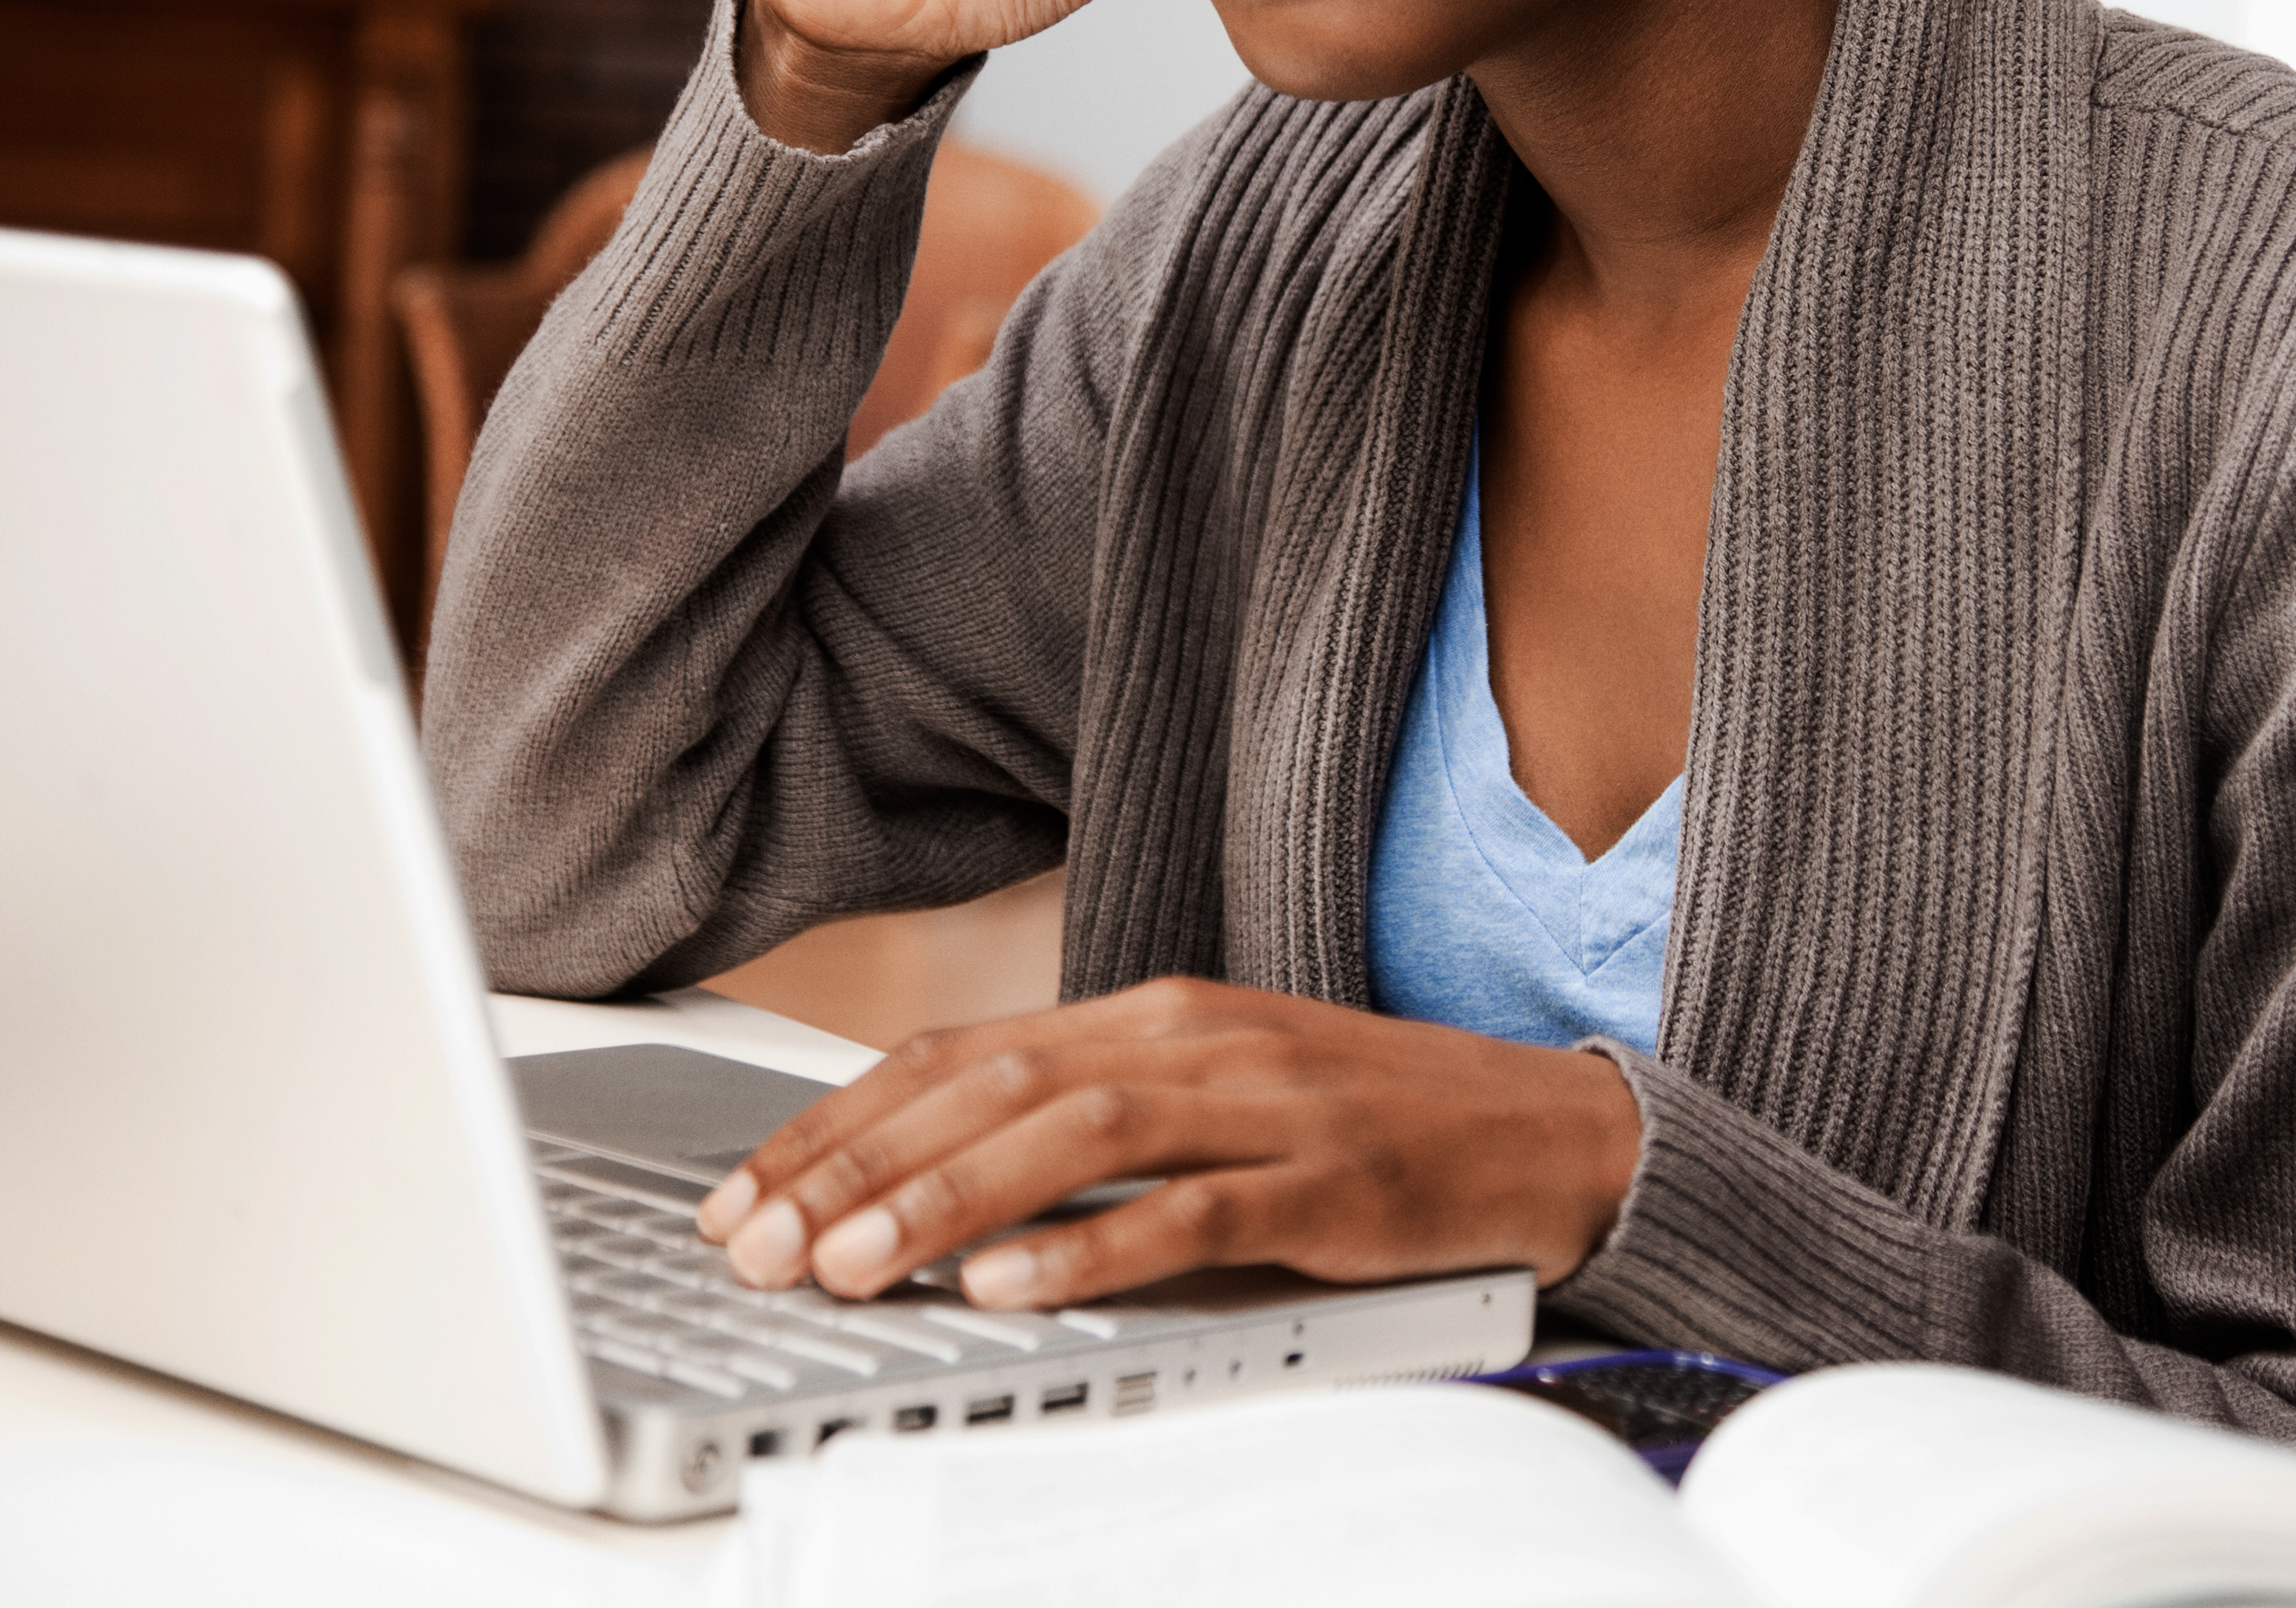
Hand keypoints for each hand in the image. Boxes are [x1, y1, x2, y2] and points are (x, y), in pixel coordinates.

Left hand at [693, 978, 1644, 1307]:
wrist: (1549, 1130)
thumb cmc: (1365, 1123)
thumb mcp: (1214, 1096)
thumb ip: (1090, 1119)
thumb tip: (932, 1183)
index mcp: (1156, 1013)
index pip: (963, 1053)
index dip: (841, 1120)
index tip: (746, 1193)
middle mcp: (1198, 1038)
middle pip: (996, 1085)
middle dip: (860, 1166)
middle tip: (759, 1243)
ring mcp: (1268, 1104)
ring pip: (1078, 1135)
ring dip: (950, 1200)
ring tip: (853, 1263)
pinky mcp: (1332, 1183)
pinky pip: (1197, 1210)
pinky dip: (1095, 1248)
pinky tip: (1013, 1284)